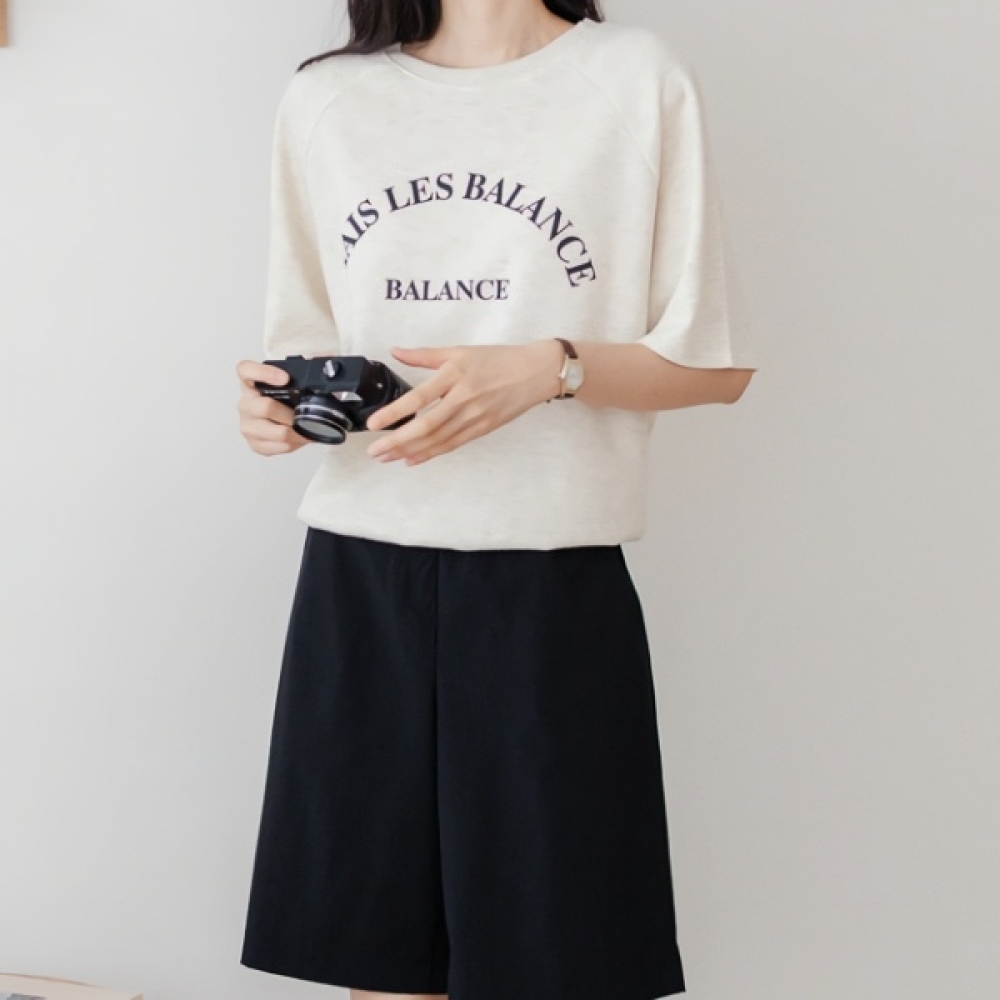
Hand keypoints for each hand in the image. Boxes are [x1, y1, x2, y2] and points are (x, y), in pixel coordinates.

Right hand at [235, 359, 311, 455]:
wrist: (279, 423)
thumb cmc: (285, 401)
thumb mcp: (294, 384)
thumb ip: (307, 370)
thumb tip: (328, 359)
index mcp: (250, 383)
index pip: (245, 370)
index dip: (263, 373)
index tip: (285, 378)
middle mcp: (245, 403)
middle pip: (265, 407)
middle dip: (290, 414)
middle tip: (302, 414)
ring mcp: (247, 424)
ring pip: (275, 432)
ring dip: (295, 432)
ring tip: (303, 428)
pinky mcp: (253, 443)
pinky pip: (276, 447)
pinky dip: (292, 445)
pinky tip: (296, 438)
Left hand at [366, 340, 564, 464]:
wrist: (535, 372)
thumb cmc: (498, 359)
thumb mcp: (460, 351)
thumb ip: (425, 355)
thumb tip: (396, 351)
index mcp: (455, 375)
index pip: (419, 398)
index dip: (395, 413)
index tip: (374, 424)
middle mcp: (464, 398)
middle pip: (426, 426)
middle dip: (397, 441)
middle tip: (375, 451)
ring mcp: (475, 417)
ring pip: (438, 440)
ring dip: (410, 451)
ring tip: (387, 457)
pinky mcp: (483, 429)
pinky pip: (453, 444)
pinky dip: (431, 453)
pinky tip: (412, 459)